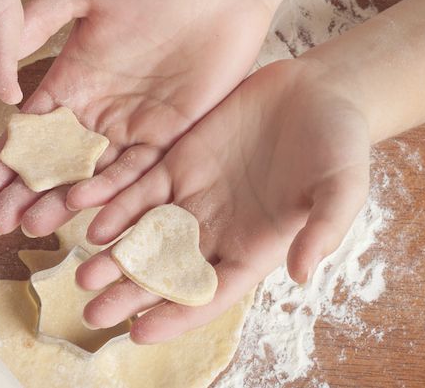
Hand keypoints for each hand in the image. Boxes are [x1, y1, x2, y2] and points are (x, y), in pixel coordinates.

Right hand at [0, 0, 274, 236]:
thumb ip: (41, 18)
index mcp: (71, 82)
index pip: (30, 131)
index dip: (4, 161)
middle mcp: (96, 112)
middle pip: (54, 163)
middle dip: (24, 193)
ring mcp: (132, 128)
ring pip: (91, 176)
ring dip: (61, 202)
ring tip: (32, 227)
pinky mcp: (169, 138)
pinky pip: (138, 174)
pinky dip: (114, 195)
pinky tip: (88, 215)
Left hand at [74, 58, 370, 343]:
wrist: (320, 91)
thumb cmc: (340, 145)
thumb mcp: (342, 188)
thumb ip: (322, 230)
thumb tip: (299, 275)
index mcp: (253, 247)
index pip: (209, 292)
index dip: (175, 315)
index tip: (139, 333)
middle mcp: (217, 228)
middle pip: (166, 271)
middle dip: (130, 294)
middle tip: (93, 313)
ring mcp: (194, 194)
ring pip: (145, 234)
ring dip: (114, 255)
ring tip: (82, 274)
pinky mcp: (179, 160)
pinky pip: (140, 187)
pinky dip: (117, 204)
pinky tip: (93, 220)